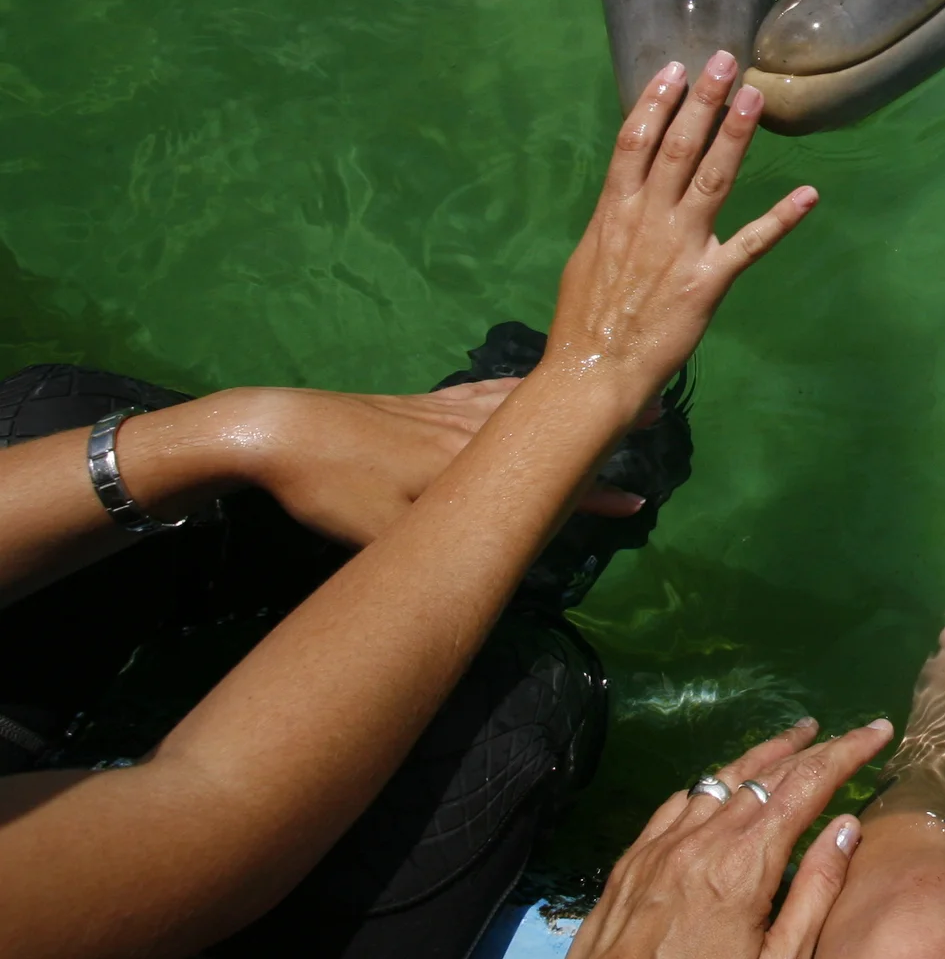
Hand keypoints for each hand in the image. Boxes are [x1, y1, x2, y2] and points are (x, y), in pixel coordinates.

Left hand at [225, 379, 647, 546]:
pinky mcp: (424, 401)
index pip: (547, 478)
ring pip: (525, 402)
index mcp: (469, 463)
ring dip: (569, 401)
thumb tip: (482, 573)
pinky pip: (487, 391)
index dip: (594, 494)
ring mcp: (448, 409)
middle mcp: (470, 430)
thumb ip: (439, 548)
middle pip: (550, 426)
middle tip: (651, 415)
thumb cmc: (334, 489)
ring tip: (604, 396)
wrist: (279, 430)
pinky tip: (528, 384)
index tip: (638, 501)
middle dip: (601, 426)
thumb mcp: (386, 535)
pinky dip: (520, 387)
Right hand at [543, 51, 817, 411]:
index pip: (636, 142)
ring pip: (713, 178)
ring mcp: (681, 246)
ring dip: (736, 135)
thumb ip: (612, 221)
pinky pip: (752, 243)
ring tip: (756, 97)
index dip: (656, 101)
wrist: (594, 370)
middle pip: (678, 146)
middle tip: (726, 60)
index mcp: (614, 210)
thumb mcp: (588, 256)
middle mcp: (648, 219)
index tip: (674, 68)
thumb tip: (625, 197)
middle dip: (704, 100)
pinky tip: (807, 194)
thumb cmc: (585, 318)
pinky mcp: (708, 279)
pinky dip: (782, 218)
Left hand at [571, 716, 893, 958]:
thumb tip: (846, 828)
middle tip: (849, 733)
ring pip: (721, 778)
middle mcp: (703, 839)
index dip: (846, 752)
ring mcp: (662, 845)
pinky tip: (723, 782)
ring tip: (797, 737)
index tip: (877, 731)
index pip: (807, 785)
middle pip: (769, 774)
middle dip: (816, 748)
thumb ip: (815, 893)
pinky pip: (679, 802)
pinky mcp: (634, 859)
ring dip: (765, 754)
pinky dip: (712, 783)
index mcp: (745, 863)